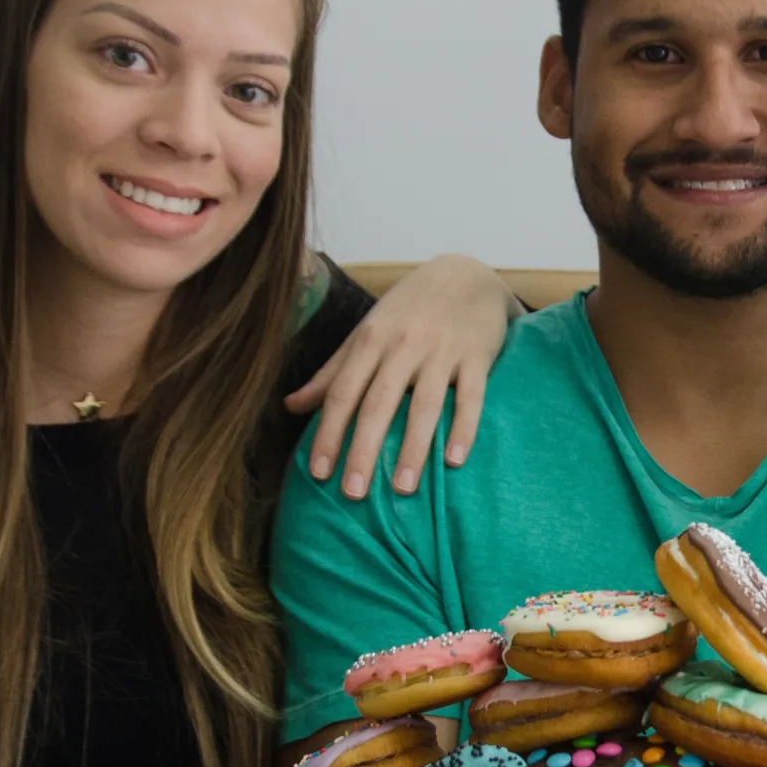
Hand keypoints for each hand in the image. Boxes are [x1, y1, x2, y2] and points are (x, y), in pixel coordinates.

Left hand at [287, 253, 516, 495]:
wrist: (466, 273)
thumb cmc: (409, 309)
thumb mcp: (366, 333)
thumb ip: (331, 371)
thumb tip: (290, 407)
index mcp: (371, 340)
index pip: (342, 392)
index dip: (328, 433)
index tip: (318, 473)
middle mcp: (404, 345)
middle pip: (379, 403)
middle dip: (364, 449)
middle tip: (353, 493)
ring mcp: (442, 351)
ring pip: (426, 405)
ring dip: (415, 449)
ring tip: (404, 489)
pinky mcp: (477, 357)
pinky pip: (471, 397)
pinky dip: (464, 429)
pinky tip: (454, 461)